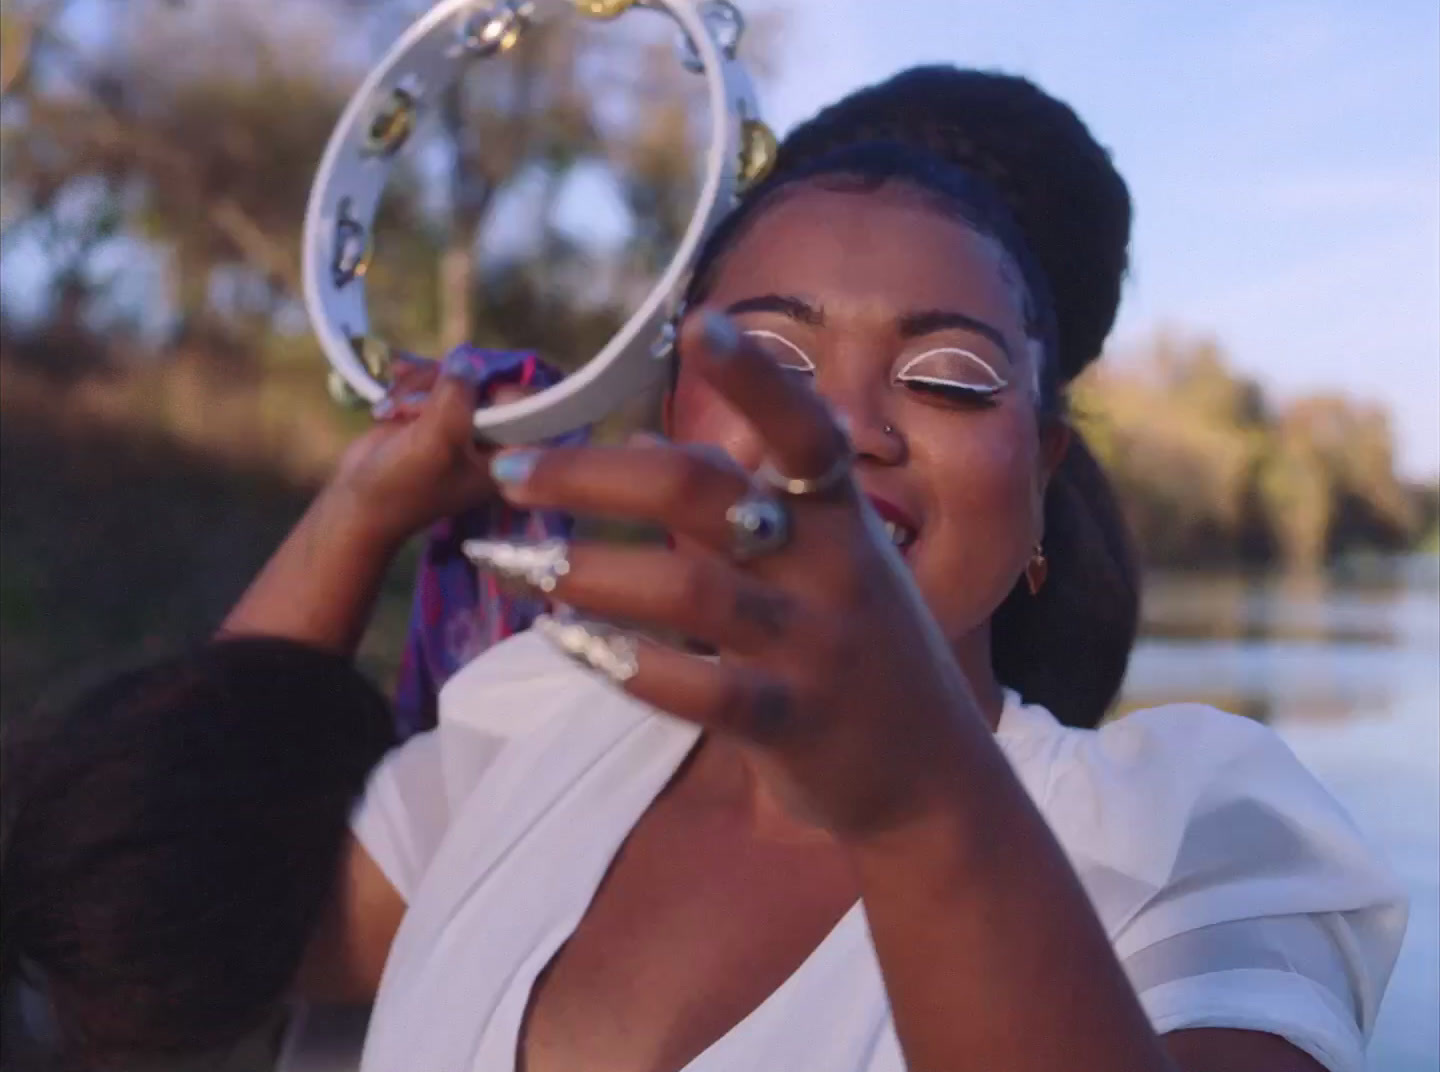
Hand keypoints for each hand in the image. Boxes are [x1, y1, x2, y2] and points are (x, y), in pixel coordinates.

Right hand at [331, 354, 529, 548]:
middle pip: (484, 383)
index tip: (469, 388)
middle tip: (410, 406)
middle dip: (442, 385)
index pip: (526, 408)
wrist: (357, 501)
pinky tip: (391, 384)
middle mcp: (488, 436)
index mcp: (505, 454)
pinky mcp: (432, 413)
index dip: (499, 390)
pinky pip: (430, 380)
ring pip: (452, 377)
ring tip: (392, 411)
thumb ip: (455, 398)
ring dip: (416, 386)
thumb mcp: (436, 441)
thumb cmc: (403, 484)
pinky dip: (407, 383)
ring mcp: (459, 422)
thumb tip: (465, 358)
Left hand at [478, 313, 987, 839]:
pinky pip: (695, 688)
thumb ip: (750, 504)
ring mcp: (816, 645)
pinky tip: (562, 643)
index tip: (701, 324)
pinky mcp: (792, 722)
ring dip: (585, 570)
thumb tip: (652, 445)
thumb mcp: (831, 565)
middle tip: (508, 471)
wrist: (933, 779)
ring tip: (509, 562)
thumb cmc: (866, 654)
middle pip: (703, 494)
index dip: (758, 376)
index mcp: (843, 518)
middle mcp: (835, 568)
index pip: (804, 430)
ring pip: (687, 590)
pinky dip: (620, 662)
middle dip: (594, 474)